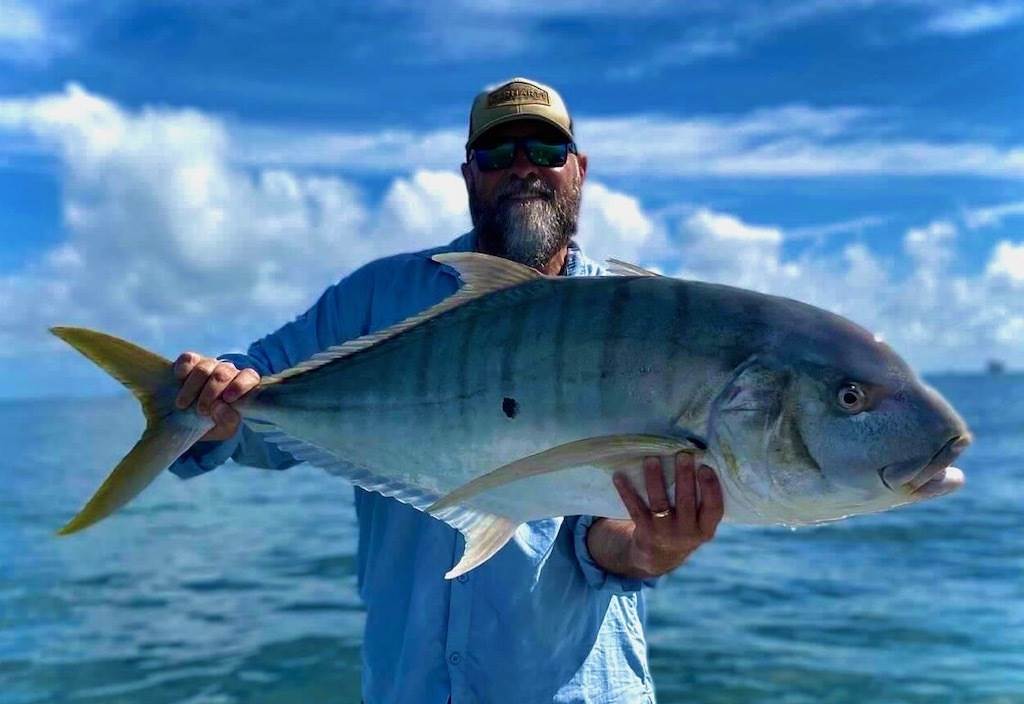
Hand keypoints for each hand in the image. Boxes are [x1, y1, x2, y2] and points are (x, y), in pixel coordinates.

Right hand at [173, 352, 259, 440]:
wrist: (189, 423)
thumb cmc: (214, 424)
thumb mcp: (224, 429)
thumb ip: (228, 420)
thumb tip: (220, 408)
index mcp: (244, 385)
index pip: (249, 377)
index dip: (239, 386)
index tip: (227, 399)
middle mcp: (228, 371)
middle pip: (223, 374)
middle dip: (211, 392)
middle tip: (201, 410)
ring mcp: (210, 364)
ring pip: (204, 367)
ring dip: (193, 387)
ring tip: (183, 405)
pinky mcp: (191, 362)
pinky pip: (189, 359)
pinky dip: (184, 369)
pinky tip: (179, 380)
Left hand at [611, 452, 723, 576]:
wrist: (660, 556)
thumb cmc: (684, 526)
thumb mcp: (699, 522)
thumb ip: (701, 500)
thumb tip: (700, 458)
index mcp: (705, 529)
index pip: (713, 508)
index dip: (710, 488)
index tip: (705, 467)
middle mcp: (687, 533)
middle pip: (686, 502)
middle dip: (684, 477)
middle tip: (683, 455)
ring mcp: (664, 533)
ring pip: (659, 504)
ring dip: (655, 480)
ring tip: (651, 459)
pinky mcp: (644, 531)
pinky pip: (634, 508)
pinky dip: (626, 491)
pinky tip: (619, 476)